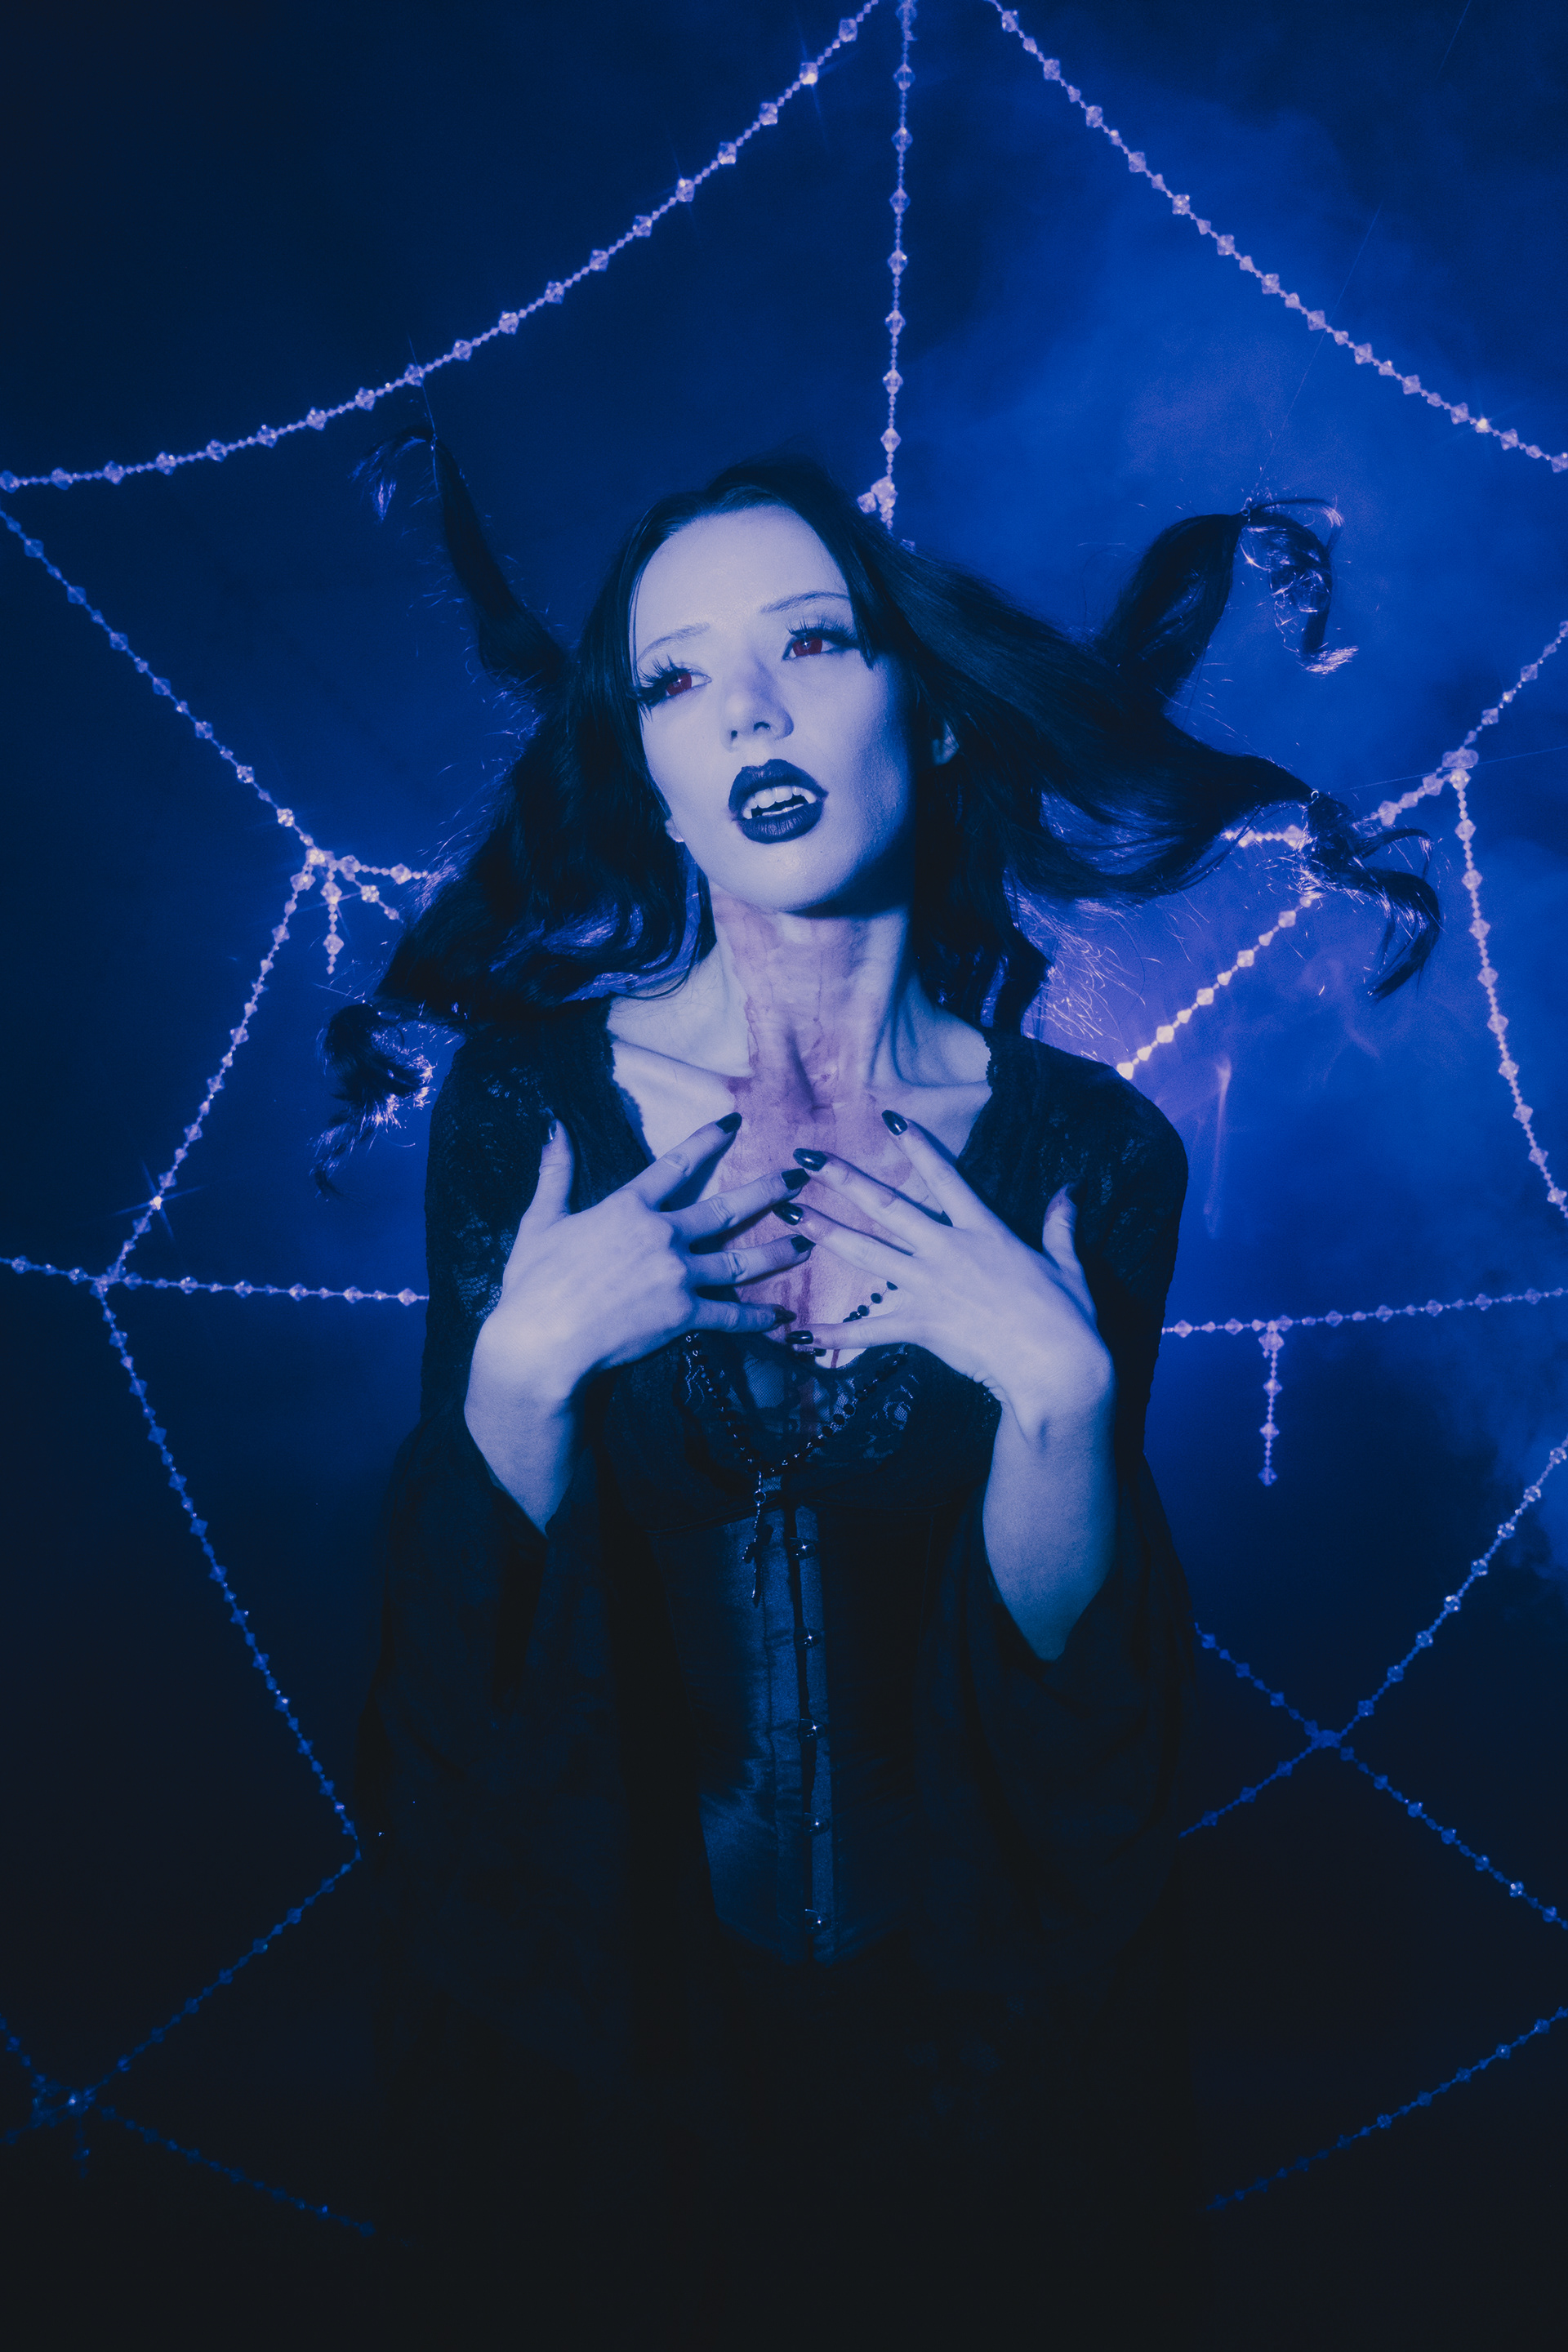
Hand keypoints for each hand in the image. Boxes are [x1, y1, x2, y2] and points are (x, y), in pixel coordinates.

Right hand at [472, 1114, 805, 1409]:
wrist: (540, 1341)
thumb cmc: (533, 1283)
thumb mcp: (540, 1221)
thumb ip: (556, 1174)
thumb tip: (556, 1128)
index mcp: (629, 1207)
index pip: (677, 1164)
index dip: (707, 1141)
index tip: (734, 1124)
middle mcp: (662, 1234)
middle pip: (727, 1208)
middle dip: (768, 1191)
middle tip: (799, 1178)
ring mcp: (678, 1275)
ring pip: (741, 1261)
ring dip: (778, 1251)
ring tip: (807, 1241)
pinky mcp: (683, 1314)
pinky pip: (730, 1315)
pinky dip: (758, 1318)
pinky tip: (782, 1317)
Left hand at [783, 1118, 1113, 1432]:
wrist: (1057, 1366)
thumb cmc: (1069, 1318)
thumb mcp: (1067, 1264)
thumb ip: (1060, 1225)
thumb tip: (1071, 1189)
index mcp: (984, 1230)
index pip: (945, 1176)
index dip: (917, 1145)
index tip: (890, 1117)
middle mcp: (948, 1250)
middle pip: (886, 1206)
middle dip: (842, 1179)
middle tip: (805, 1157)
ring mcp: (929, 1286)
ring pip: (865, 1254)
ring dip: (824, 1232)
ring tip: (788, 1215)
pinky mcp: (921, 1326)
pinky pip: (869, 1330)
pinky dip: (834, 1334)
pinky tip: (801, 1333)